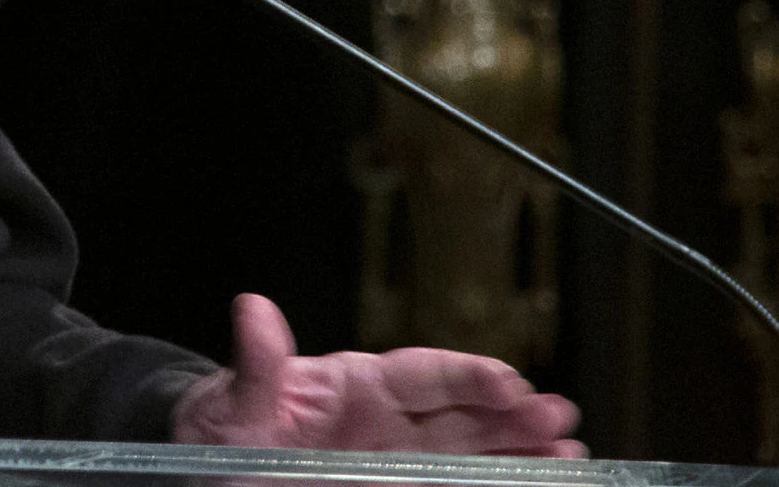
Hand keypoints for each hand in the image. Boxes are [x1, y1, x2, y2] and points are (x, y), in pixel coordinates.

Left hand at [171, 293, 583, 457]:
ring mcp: (395, 461)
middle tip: (563, 423)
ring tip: (570, 460)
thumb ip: (255, 366)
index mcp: (354, 386)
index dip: (468, 378)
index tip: (510, 384)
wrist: (208, 465)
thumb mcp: (231, 401)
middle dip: (513, 418)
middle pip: (460, 416)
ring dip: (517, 455)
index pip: (422, 375)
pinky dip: (488, 485)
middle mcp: (386, 422)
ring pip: (467, 456)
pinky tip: (532, 484)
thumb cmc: (221, 429)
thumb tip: (252, 310)